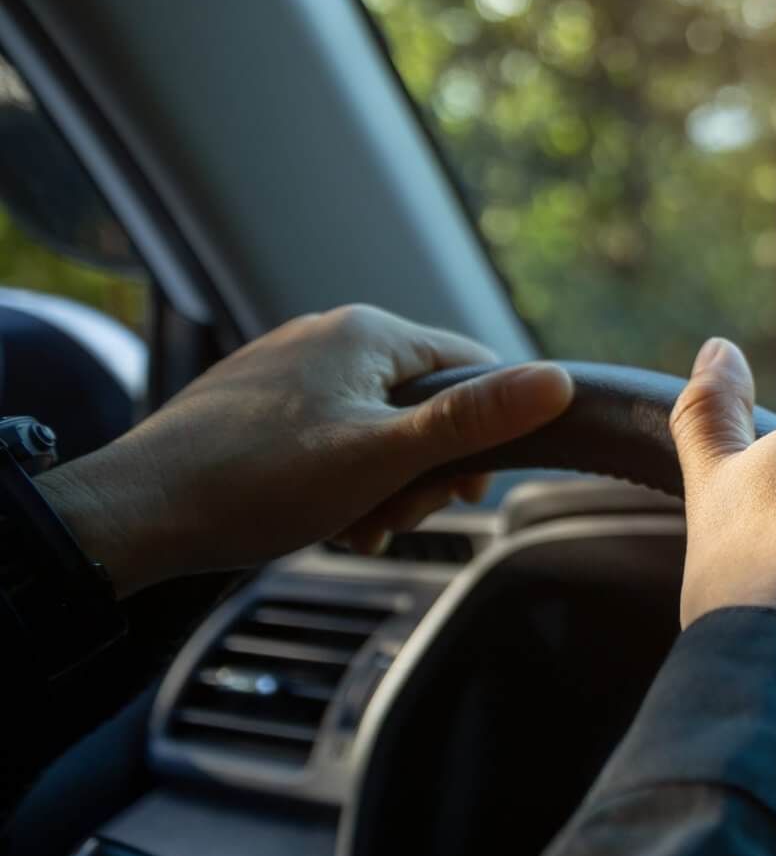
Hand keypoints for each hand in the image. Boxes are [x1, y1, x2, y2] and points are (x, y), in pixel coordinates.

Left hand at [36, 304, 573, 593]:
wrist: (134, 513)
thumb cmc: (257, 483)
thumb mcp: (383, 458)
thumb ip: (474, 420)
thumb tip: (561, 380)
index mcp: (369, 331)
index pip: (477, 365)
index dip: (488, 434)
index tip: (463, 493)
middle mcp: (331, 333)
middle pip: (428, 402)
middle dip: (424, 469)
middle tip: (392, 516)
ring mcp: (291, 366)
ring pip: (379, 426)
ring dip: (383, 483)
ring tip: (349, 524)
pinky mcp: (258, 401)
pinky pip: (331, 434)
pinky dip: (340, 479)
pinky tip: (317, 516)